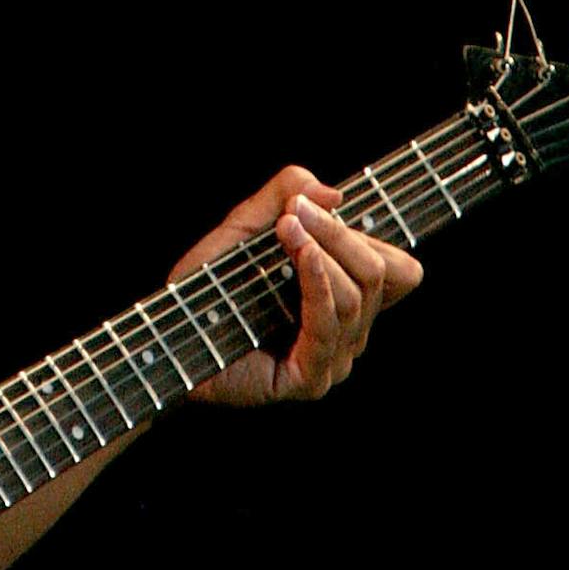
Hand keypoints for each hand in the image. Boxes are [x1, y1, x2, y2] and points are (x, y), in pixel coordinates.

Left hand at [180, 164, 422, 407]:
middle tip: (296, 209)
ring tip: (286, 226)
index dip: (367, 233)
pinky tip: (304, 254)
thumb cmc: (207, 287)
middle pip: (378, 275)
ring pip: (356, 296)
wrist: (170, 337)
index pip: (398, 270)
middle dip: (339, 233)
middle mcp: (348, 331)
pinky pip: (328, 324)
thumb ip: (284, 195)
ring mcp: (333, 358)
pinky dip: (318, 282)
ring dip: (324, 250)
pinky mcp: (311, 378)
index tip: (312, 203)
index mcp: (345, 299)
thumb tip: (332, 191)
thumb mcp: (244, 226)